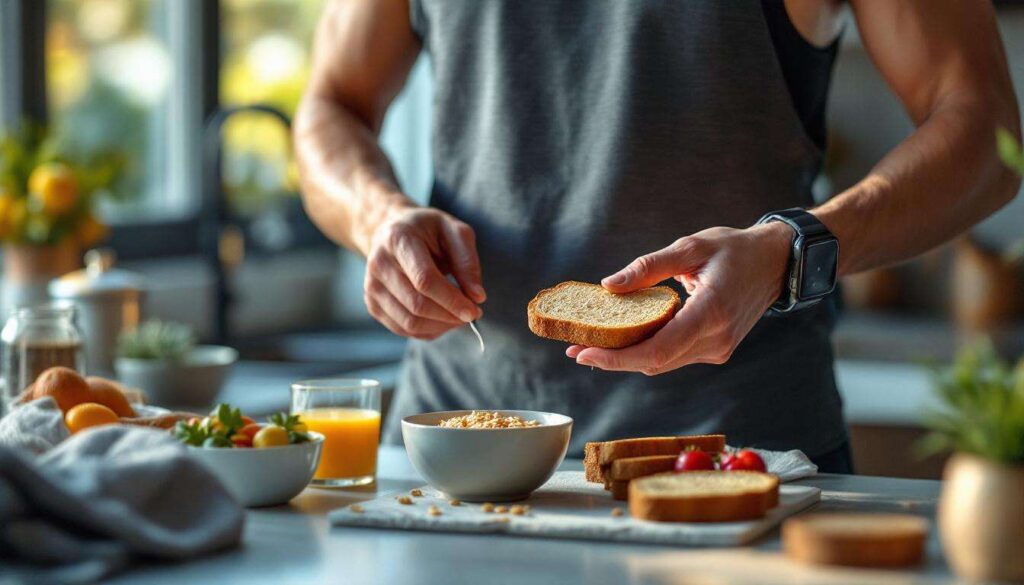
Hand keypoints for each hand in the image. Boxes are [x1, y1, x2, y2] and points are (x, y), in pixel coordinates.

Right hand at [365, 206, 485, 338]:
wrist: (392, 230)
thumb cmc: (428, 230)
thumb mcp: (454, 232)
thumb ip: (467, 263)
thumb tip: (477, 297)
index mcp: (398, 239)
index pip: (424, 280)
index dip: (451, 300)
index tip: (474, 311)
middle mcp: (379, 264)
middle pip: (416, 305)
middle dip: (449, 315)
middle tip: (472, 314)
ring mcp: (371, 286)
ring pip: (409, 322)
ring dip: (441, 326)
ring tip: (458, 316)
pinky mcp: (372, 304)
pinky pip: (403, 329)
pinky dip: (428, 331)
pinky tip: (442, 319)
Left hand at [566, 223, 792, 374]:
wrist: (776, 263)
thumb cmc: (734, 249)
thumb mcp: (691, 247)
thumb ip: (649, 267)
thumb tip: (608, 285)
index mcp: (711, 312)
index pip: (657, 349)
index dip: (617, 357)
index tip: (584, 353)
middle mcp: (716, 339)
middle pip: (655, 362)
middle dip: (612, 360)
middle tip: (574, 350)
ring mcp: (718, 349)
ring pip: (663, 363)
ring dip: (626, 358)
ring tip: (590, 346)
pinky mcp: (716, 350)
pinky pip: (674, 356)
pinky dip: (647, 351)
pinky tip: (622, 340)